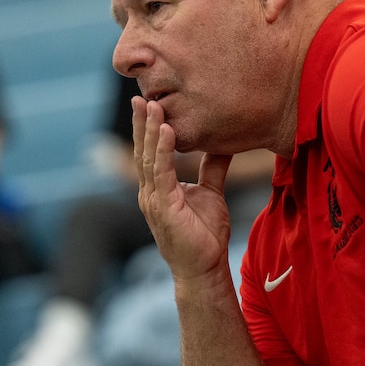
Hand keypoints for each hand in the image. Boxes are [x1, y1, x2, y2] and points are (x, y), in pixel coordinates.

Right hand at [132, 96, 233, 282]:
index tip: (149, 103)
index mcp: (157, 188)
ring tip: (153, 106)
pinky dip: (164, 150)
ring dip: (151, 130)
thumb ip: (213, 168)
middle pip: (143, 150)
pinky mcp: (164, 207)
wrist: (204, 268)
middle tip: (141, 96)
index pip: (150, 152)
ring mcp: (154, 200)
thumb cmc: (205, 235)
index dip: (149, 128)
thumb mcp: (211, 192)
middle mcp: (150, 191)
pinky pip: (162, 173)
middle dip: (142, 123)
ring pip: (149, 158)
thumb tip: (223, 143)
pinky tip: (168, 131)